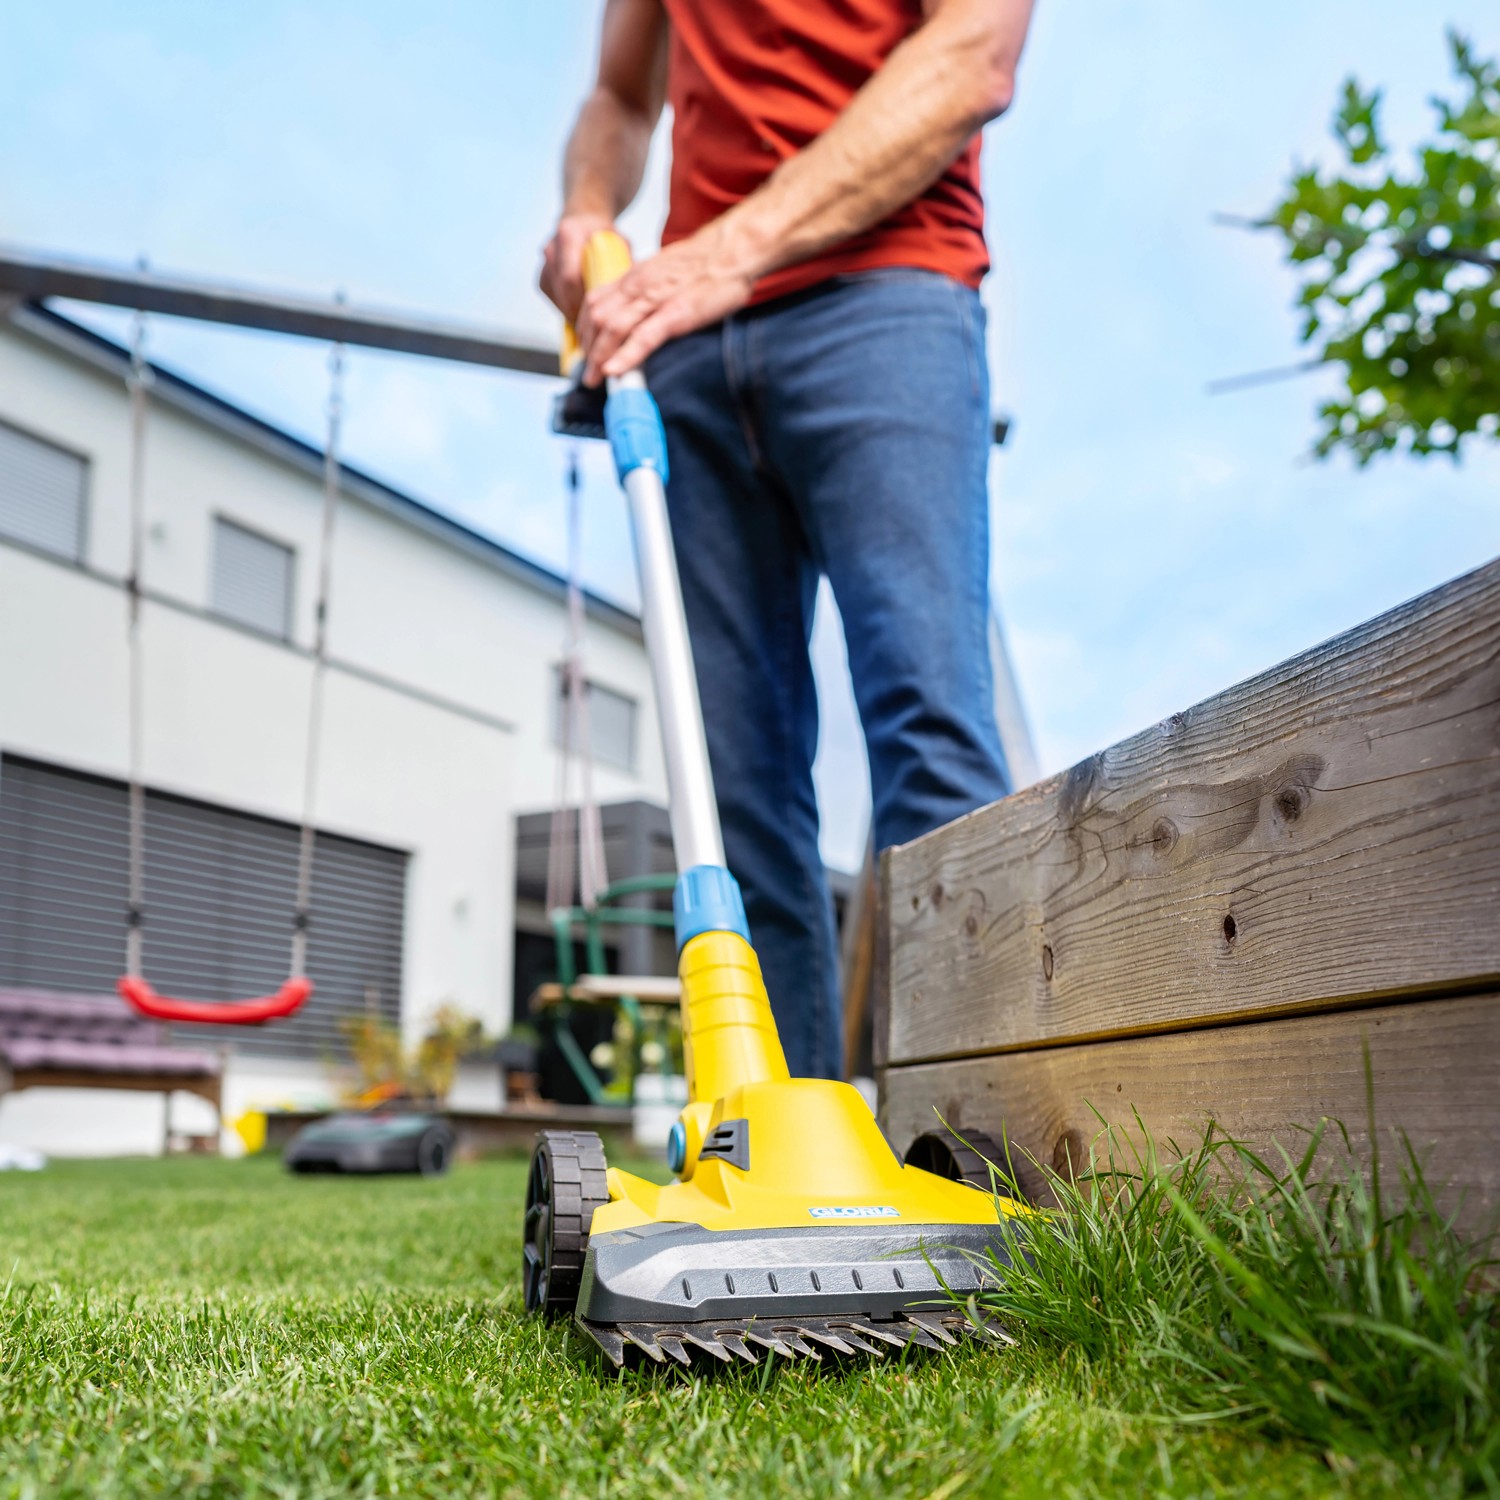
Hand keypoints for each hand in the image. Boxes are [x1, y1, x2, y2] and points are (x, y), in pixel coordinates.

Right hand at [539, 210, 619, 321]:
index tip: (595, 318)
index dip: (581, 301)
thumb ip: (621, 263)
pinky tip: (580, 311)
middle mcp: (552, 246)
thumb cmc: (603, 233)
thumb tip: (631, 292)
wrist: (583, 217)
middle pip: (560, 289)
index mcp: (570, 235)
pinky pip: (552, 295)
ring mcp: (545, 260)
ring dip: (570, 311)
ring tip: (588, 324)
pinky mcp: (543, 272)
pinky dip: (566, 305)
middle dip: (576, 311)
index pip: (570, 277)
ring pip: (555, 295)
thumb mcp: (618, 242)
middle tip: (593, 329)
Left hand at [576, 222, 760, 382]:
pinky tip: (614, 371)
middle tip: (587, 373)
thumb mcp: (664, 272)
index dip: (584, 329)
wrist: (734, 249)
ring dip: (599, 358)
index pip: (595, 302)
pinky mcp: (676, 312)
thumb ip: (646, 290)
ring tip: (594, 380)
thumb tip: (636, 311)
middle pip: (597, 318)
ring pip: (613, 328)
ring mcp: (655, 299)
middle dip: (587, 349)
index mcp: (635, 277)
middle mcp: (638, 286)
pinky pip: (644, 337)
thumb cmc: (705, 263)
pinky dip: (625, 356)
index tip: (586, 350)